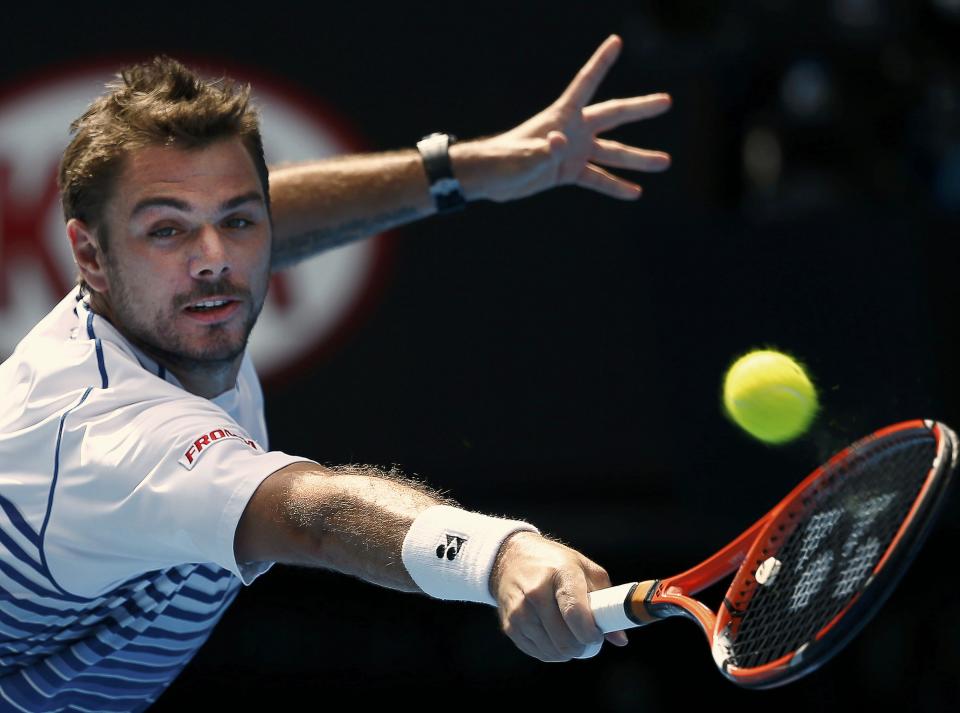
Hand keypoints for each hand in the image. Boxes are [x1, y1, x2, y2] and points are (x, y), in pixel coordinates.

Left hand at [451, 35, 670, 202]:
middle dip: (640, 109)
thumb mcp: (522, 156)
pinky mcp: (568, 171)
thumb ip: (541, 151)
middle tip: (666, 101)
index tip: (616, 41)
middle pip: (613, 115)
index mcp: (561, 116)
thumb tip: (560, 142)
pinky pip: (597, 178)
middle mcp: (573, 130)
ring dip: (638, 159)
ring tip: (665, 162)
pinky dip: (615, 186)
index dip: (601, 63)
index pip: (586, 84)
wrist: (489, 179)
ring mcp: (573, 151)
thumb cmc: (501, 161)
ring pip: (613, 153)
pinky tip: (635, 193)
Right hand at [489, 531, 628, 661]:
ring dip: (568, 651)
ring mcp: (520, 611)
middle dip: (582, 646)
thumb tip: (620, 638)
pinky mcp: (509, 625)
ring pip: (553, 652)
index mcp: (560, 573)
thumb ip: (606, 601)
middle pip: (565, 640)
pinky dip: (551, 651)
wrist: (511, 558)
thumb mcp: (584, 569)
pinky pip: (539, 653)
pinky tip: (553, 635)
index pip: (576, 613)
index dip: (591, 633)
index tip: (597, 636)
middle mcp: (536, 592)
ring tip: (570, 634)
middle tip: (586, 637)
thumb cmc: (554, 563)